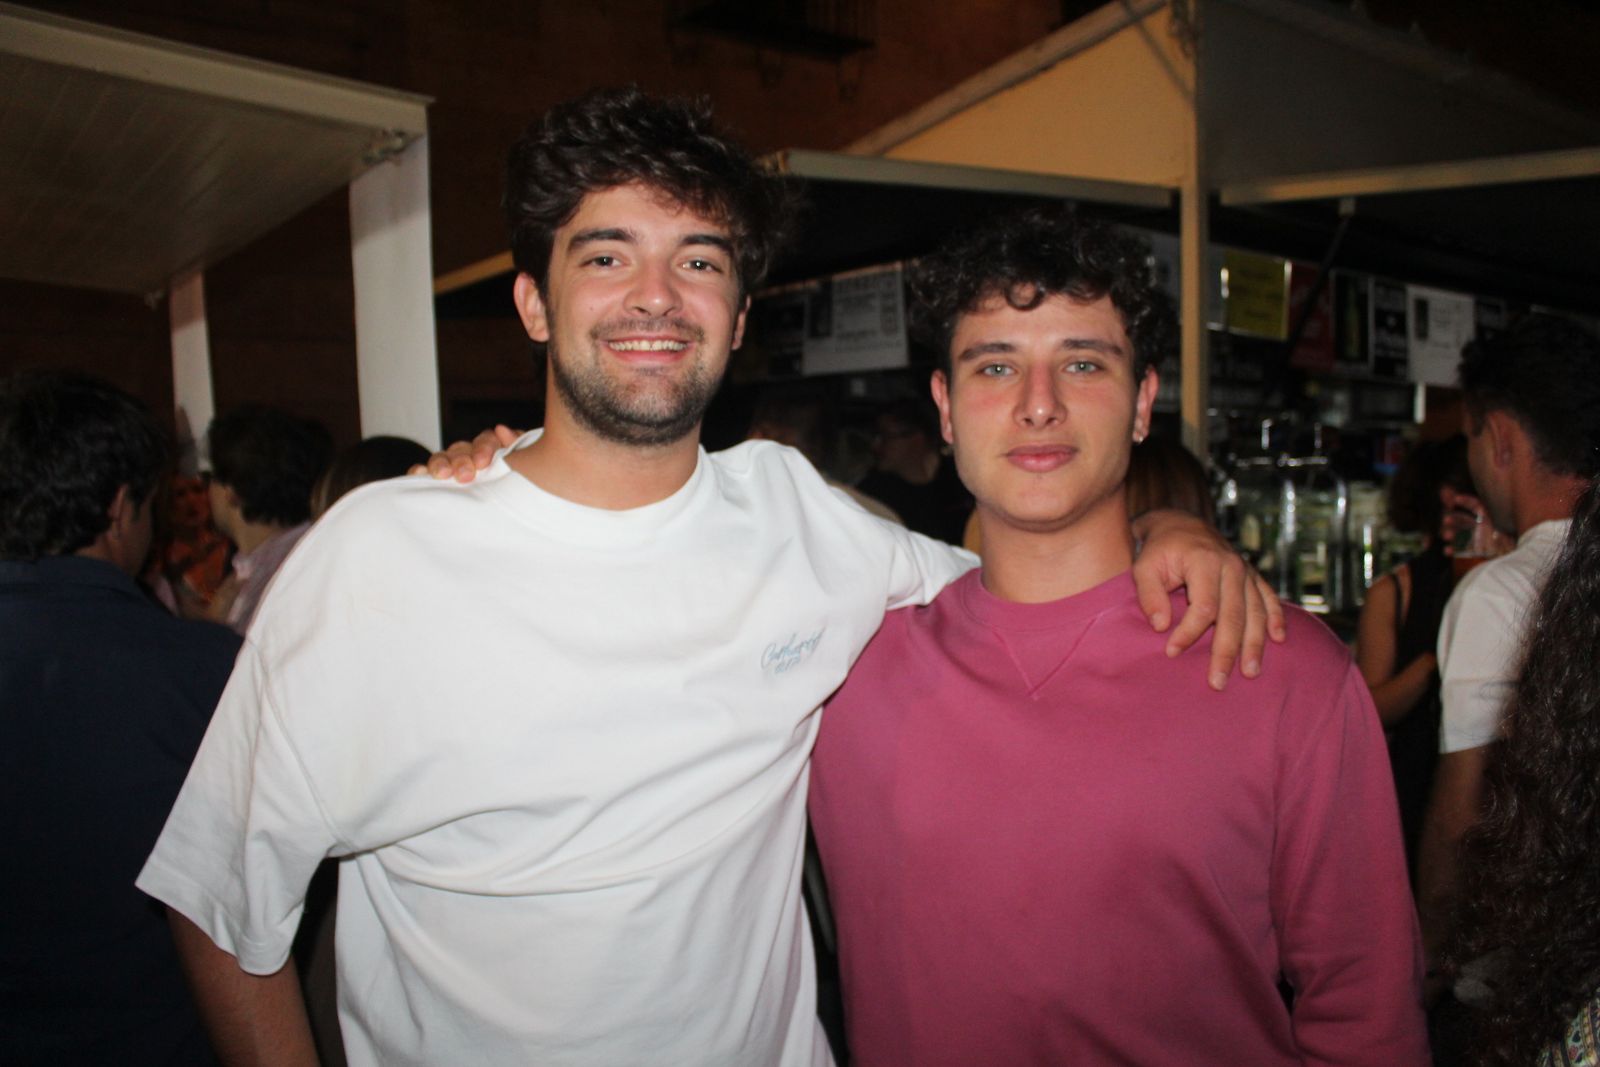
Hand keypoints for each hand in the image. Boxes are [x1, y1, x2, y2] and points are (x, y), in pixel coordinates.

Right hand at [410, 425, 522, 483]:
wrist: (510, 524)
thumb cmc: (520, 489)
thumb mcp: (524, 468)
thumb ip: (517, 446)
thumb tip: (501, 429)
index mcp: (493, 452)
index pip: (486, 440)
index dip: (484, 448)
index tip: (484, 462)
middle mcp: (470, 457)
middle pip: (462, 449)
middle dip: (462, 460)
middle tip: (465, 476)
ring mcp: (453, 469)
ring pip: (443, 458)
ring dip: (441, 464)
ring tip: (443, 475)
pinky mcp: (437, 483)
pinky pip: (424, 473)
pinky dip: (419, 471)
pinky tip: (418, 474)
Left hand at [1131, 509, 1286, 690]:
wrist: (1179, 524)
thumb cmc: (1159, 550)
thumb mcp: (1144, 567)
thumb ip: (1149, 596)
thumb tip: (1161, 626)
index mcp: (1205, 561)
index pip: (1204, 606)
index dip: (1189, 632)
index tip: (1172, 652)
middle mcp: (1231, 566)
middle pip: (1233, 615)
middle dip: (1226, 652)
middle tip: (1217, 682)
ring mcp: (1245, 571)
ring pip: (1255, 612)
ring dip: (1254, 644)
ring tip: (1250, 673)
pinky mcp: (1252, 575)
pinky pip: (1268, 598)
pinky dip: (1275, 619)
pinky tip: (1278, 640)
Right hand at [1438, 488, 1511, 556]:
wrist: (1518, 565)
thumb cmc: (1516, 545)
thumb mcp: (1507, 528)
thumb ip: (1499, 516)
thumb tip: (1480, 501)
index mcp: (1491, 519)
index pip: (1475, 506)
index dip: (1465, 501)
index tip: (1455, 500)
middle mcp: (1481, 528)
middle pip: (1462, 519)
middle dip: (1452, 518)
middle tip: (1446, 521)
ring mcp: (1476, 540)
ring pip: (1457, 533)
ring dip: (1449, 532)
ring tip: (1446, 536)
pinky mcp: (1473, 553)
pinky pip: (1459, 549)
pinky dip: (1451, 549)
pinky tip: (1447, 551)